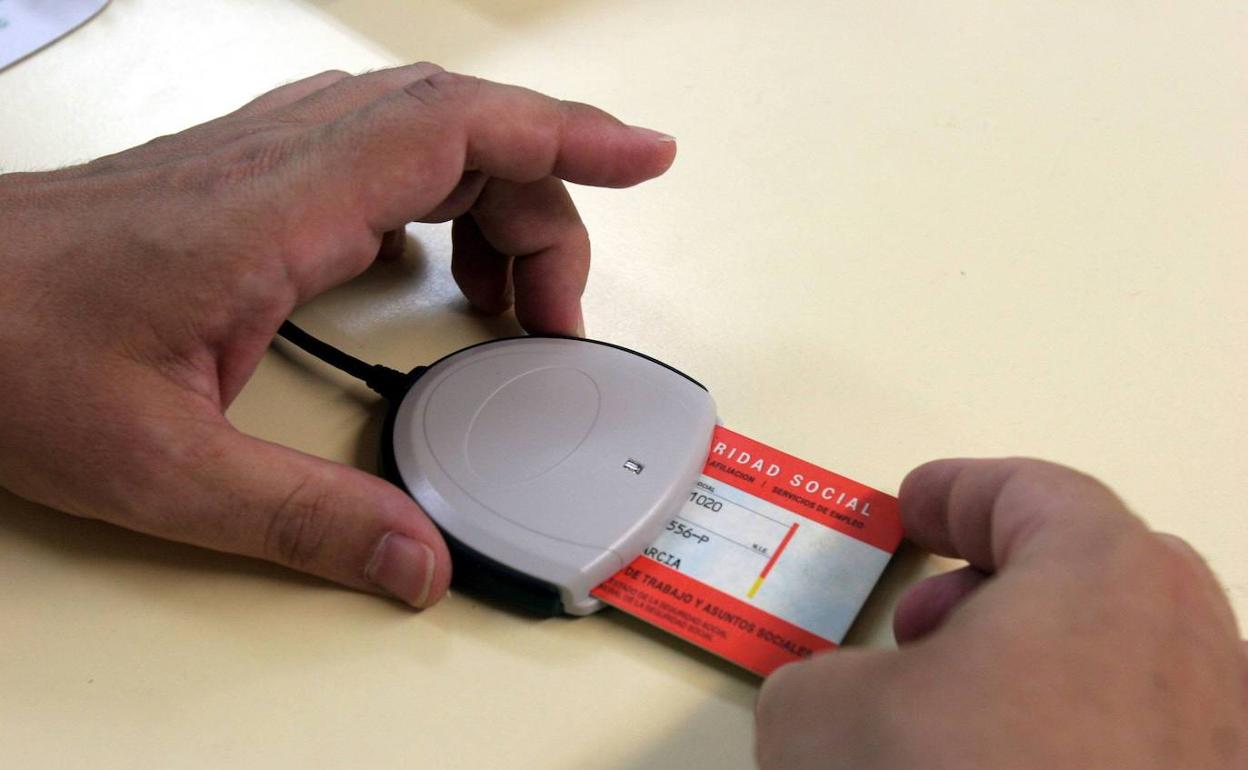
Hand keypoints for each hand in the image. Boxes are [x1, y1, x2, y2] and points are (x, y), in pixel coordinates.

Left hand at [0, 63, 675, 607]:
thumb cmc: (10, 355)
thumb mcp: (159, 468)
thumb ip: (303, 519)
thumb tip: (420, 564)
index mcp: (273, 211)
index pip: (455, 133)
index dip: (567, 137)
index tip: (648, 156)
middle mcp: (279, 163)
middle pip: (463, 129)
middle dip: (546, 205)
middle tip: (557, 319)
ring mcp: (263, 159)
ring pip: (427, 131)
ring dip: (499, 200)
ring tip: (511, 306)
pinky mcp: (248, 179)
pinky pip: (383, 152)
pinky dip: (445, 196)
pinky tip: (433, 268)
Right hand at [756, 459, 1245, 768]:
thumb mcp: (824, 717)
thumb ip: (821, 677)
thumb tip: (836, 705)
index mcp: (1106, 574)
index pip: (1029, 492)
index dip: (955, 492)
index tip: (915, 503)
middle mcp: (1194, 644)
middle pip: (1095, 572)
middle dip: (998, 584)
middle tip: (928, 620)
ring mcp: (1223, 735)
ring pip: (1130, 663)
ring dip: (1040, 669)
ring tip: (959, 717)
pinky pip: (1151, 742)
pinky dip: (1080, 740)